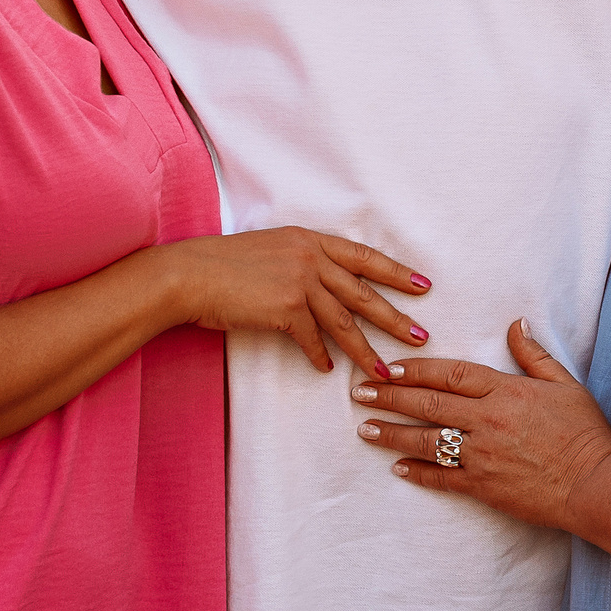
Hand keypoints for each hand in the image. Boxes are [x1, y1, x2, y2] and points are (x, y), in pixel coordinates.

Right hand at [165, 227, 430, 380]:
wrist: (188, 274)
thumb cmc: (221, 264)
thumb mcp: (269, 249)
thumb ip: (299, 261)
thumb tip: (321, 285)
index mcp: (308, 239)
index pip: (363, 256)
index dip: (395, 272)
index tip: (421, 284)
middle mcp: (309, 257)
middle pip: (364, 291)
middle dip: (395, 316)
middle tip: (421, 335)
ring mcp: (299, 282)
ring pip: (344, 322)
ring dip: (366, 350)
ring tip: (384, 371)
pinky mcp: (285, 309)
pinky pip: (312, 339)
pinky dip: (320, 356)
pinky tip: (327, 370)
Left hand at [353, 319, 610, 530]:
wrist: (595, 484)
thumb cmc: (584, 433)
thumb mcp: (564, 384)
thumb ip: (534, 355)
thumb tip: (516, 324)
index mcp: (505, 391)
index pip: (451, 373)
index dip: (417, 369)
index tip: (390, 366)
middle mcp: (487, 420)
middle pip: (429, 403)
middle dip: (391, 396)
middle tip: (361, 391)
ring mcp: (482, 455)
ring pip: (427, 441)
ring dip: (393, 433)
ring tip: (366, 429)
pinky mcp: (484, 487)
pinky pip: (443, 478)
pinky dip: (418, 472)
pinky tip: (398, 467)